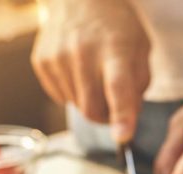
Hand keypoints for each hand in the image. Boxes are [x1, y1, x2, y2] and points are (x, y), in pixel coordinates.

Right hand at [31, 0, 149, 142]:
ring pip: (76, 106)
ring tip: (95, 76)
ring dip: (89, 102)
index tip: (123, 137)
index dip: (122, 115)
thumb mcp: (140, 50)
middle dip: (106, 117)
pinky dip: (72, 92)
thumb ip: (138, 86)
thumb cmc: (116, 27)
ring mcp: (58, 57)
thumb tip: (126, 119)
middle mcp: (83, 53)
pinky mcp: (41, 62)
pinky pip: (60, 97)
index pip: (118, 87)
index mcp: (116, 49)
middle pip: (92, 108)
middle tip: (114, 107)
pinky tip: (78, 71)